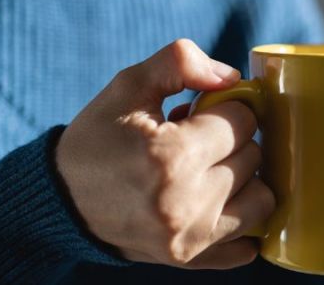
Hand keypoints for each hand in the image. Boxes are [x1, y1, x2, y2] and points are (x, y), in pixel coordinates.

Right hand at [55, 39, 274, 268]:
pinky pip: (247, 246)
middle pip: (254, 157)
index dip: (224, 109)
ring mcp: (190, 238)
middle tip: (197, 141)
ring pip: (261, 199)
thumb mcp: (128, 86)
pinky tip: (218, 205)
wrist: (62, 200)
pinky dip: (241, 223)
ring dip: (243, 180)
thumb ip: (180, 63)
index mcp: (171, 155)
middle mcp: (185, 203)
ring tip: (208, 172)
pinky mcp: (190, 260)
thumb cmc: (98, 139)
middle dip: (231, 142)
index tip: (200, 114)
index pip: (242, 121)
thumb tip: (231, 76)